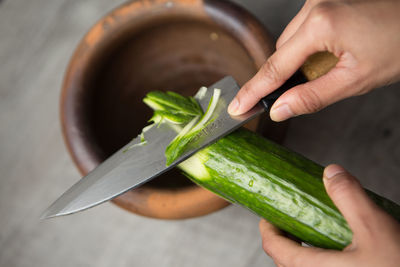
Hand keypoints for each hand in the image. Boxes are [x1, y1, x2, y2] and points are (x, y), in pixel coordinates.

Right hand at [228, 0, 399, 120]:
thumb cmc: (399, 44)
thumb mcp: (355, 80)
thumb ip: (312, 97)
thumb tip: (279, 109)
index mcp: (319, 25)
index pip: (274, 68)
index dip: (254, 91)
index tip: (237, 107)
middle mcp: (313, 7)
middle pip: (280, 53)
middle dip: (283, 77)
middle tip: (294, 96)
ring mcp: (318, 2)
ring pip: (290, 42)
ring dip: (298, 63)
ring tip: (330, 69)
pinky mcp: (325, 3)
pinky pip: (303, 32)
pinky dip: (308, 50)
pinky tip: (330, 55)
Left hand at [259, 164, 399, 266]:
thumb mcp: (374, 227)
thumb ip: (349, 197)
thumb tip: (331, 173)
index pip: (273, 246)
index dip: (267, 226)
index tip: (269, 212)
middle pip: (284, 259)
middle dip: (283, 236)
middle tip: (289, 218)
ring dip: (300, 248)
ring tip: (310, 228)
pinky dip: (318, 257)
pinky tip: (336, 246)